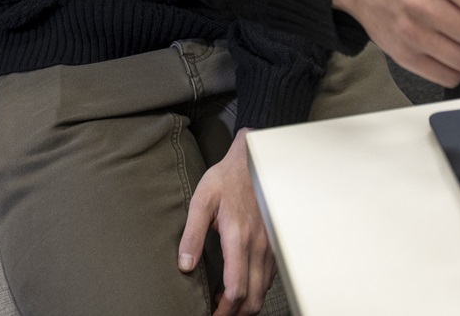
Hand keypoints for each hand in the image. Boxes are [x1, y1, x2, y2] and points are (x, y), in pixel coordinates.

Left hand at [177, 129, 273, 315]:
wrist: (254, 160)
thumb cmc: (226, 179)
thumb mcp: (202, 200)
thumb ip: (192, 234)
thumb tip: (185, 265)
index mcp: (238, 238)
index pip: (236, 289)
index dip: (223, 310)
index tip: (210, 314)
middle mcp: (258, 246)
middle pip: (253, 298)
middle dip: (236, 314)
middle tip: (218, 314)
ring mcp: (270, 246)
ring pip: (263, 290)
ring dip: (246, 303)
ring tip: (225, 302)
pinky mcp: (274, 244)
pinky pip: (269, 277)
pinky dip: (256, 289)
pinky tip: (241, 285)